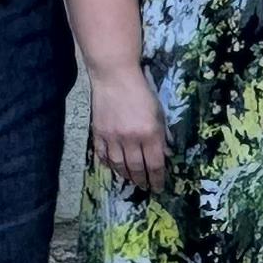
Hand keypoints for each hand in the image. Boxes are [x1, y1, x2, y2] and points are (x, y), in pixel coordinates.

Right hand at [85, 70, 168, 192]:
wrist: (114, 76)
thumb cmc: (141, 92)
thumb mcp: (158, 113)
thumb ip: (161, 135)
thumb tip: (164, 155)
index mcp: (150, 133)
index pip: (155, 164)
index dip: (158, 179)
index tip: (158, 187)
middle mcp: (131, 139)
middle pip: (137, 168)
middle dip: (142, 181)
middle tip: (145, 187)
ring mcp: (113, 137)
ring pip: (119, 165)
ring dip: (126, 176)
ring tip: (131, 179)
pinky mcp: (98, 133)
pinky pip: (102, 155)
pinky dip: (108, 164)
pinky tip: (113, 167)